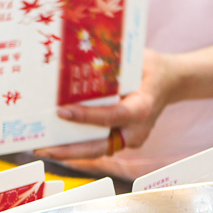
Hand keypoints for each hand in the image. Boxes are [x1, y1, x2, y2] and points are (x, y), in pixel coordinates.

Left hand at [35, 49, 181, 160]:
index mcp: (142, 108)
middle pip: (100, 147)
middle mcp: (136, 130)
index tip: (61, 112)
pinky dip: (77, 144)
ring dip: (69, 151)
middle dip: (69, 150)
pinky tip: (56, 141)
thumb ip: (109, 68)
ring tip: (42, 146)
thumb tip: (74, 66)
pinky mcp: (122, 141)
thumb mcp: (133, 61)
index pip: (112, 116)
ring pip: (96, 150)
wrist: (169, 82)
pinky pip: (98, 145)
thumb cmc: (148, 68)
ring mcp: (130, 139)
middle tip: (43, 147)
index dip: (86, 116)